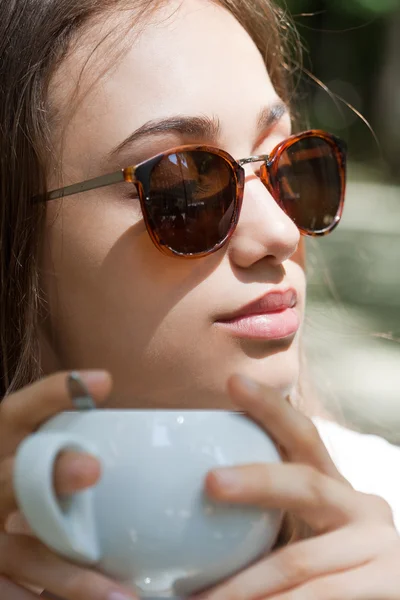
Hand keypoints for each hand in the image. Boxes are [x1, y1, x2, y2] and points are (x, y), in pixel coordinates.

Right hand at [0, 372, 135, 599]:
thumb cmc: (25, 494)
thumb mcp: (33, 463)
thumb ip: (64, 450)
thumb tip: (132, 424)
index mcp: (0, 451)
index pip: (16, 412)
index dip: (52, 393)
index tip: (104, 380)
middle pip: (10, 477)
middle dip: (50, 473)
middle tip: (91, 468)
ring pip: (21, 554)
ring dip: (68, 575)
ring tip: (120, 597)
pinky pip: (14, 596)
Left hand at [197, 374, 399, 599]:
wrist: (381, 595)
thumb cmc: (322, 567)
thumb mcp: (298, 534)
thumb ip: (262, 519)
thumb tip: (178, 516)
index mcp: (334, 486)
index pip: (302, 435)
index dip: (270, 407)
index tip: (233, 382)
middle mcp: (362, 507)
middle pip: (306, 484)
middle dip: (256, 480)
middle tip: (210, 481)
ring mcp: (379, 547)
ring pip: (298, 562)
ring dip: (243, 585)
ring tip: (198, 597)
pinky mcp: (389, 584)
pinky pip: (320, 598)